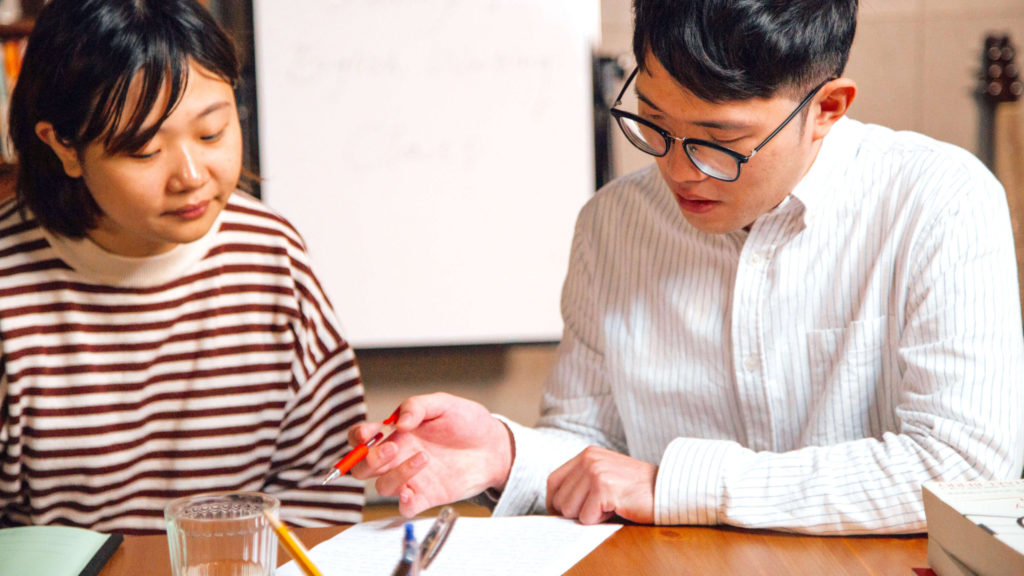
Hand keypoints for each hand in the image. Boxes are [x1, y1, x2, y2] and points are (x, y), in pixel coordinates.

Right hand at [349, 392, 512, 516]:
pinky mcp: (427, 496)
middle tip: (393, 448)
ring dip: (395, 475)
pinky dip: (403, 503)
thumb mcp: (443, 404)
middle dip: (369, 460)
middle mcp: (398, 457)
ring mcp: (411, 478)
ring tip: (424, 458)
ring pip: (382, 488)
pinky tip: (412, 492)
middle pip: (363, 468)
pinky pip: (405, 507)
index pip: (361, 438)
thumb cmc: (467, 422)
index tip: (368, 433)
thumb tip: (397, 422)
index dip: (356, 437)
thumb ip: (416, 407)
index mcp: (396, 433)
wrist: (494, 446)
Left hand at [546, 446, 655, 524]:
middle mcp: (588, 459)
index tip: (564, 514)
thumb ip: (581, 483)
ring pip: (570, 510)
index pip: (554, 481)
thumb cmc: (636, 489)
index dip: (555, 502)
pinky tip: (617, 508)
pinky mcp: (604, 487)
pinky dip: (601, 520)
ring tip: (611, 506)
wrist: (667, 490)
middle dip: (576, 512)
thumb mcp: (605, 476)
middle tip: (601, 508)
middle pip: (560, 499)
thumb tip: (555, 506)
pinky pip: (586, 517)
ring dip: (590, 516)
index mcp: (587, 454)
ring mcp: (595, 471)